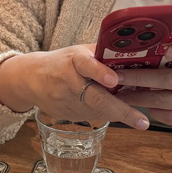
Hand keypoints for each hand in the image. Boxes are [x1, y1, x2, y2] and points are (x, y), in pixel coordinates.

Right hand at [0, 45, 150, 129]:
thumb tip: (134, 56)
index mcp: (74, 60)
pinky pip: (91, 116)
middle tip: (142, 121)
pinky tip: (113, 112)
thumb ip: (102, 54)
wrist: (29, 79)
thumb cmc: (61, 62)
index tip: (114, 80)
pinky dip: (105, 114)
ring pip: (98, 110)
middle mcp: (69, 81)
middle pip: (95, 97)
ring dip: (118, 113)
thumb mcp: (78, 52)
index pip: (86, 64)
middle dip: (120, 110)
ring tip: (137, 118)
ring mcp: (66, 100)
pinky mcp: (65, 113)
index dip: (100, 72)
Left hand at [115, 35, 171, 129]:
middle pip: (170, 82)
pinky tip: (140, 104)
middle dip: (140, 78)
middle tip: (118, 75)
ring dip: (139, 97)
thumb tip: (164, 28)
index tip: (167, 50)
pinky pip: (170, 117)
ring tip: (119, 91)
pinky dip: (153, 110)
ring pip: (165, 102)